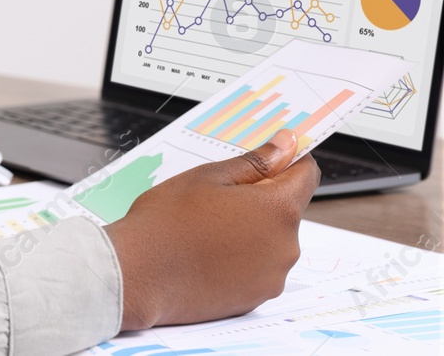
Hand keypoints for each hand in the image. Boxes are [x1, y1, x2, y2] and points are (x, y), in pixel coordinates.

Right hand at [106, 129, 318, 329]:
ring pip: (270, 241)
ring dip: (249, 231)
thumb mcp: (207, 177)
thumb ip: (254, 162)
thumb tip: (286, 144)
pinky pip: (257, 269)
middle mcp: (286, 247)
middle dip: (259, 200)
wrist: (138, 274)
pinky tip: (205, 254)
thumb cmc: (167, 221)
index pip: (306, 175)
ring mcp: (272, 277)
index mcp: (278, 210)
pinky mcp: (256, 299)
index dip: (288, 161)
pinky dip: (239, 259)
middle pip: (284, 211)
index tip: (269, 159)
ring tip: (204, 231)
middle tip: (214, 199)